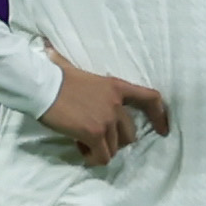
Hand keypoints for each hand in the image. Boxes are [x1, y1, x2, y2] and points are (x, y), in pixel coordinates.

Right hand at [39, 48, 170, 166]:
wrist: (42, 86)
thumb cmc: (54, 77)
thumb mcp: (75, 69)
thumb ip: (74, 66)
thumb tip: (47, 48)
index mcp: (117, 87)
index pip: (151, 99)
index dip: (160, 116)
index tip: (163, 130)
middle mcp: (117, 104)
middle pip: (129, 134)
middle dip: (114, 140)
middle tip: (95, 138)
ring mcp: (107, 119)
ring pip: (114, 148)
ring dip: (100, 149)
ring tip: (83, 142)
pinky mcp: (95, 133)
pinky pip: (102, 157)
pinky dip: (92, 158)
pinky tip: (80, 149)